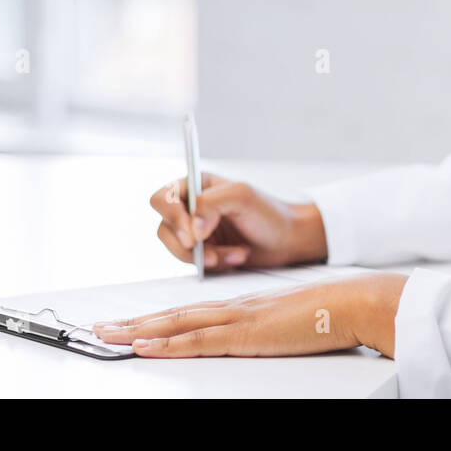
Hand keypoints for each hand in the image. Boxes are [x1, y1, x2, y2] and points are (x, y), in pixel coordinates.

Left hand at [92, 273, 407, 357]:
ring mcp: (237, 320)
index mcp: (244, 307)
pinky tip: (144, 346)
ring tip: (108, 335)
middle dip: (134, 323)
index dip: (158, 320)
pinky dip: (166, 343)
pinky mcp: (245, 334)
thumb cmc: (330, 314)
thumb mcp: (291, 322)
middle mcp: (234, 309)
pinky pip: (197, 340)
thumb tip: (262, 339)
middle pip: (173, 315)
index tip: (132, 325)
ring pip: (176, 324)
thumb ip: (270, 330)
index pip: (190, 313)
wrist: (352, 303)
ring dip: (138, 330)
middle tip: (100, 328)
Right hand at [150, 173, 327, 271]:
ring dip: (206, 256)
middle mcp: (191, 207)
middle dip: (188, 245)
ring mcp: (195, 231)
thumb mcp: (242, 197)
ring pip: (177, 249)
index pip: (162, 198)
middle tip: (210, 254)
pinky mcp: (203, 252)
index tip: (193, 235)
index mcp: (197, 186)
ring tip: (236, 253)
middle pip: (165, 228)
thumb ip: (210, 204)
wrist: (288, 239)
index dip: (172, 217)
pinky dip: (215, 264)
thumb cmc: (269, 213)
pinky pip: (194, 264)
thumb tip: (191, 229)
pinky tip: (237, 257)